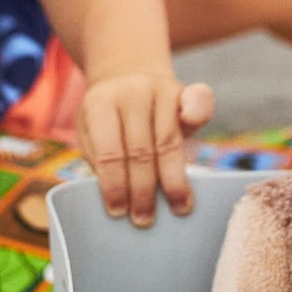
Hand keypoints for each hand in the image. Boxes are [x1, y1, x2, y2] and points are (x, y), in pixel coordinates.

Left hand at [78, 71, 213, 225]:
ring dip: (173, 181)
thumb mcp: (91, 132)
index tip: (118, 212)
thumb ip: (102, 159)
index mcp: (100, 104)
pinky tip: (201, 147)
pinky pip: (199, 107)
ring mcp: (160, 89)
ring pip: (169, 142)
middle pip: (141, 151)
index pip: (110, 152)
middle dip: (143, 191)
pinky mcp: (184, 90)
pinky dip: (199, 124)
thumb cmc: (107, 117)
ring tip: (177, 208)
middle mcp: (132, 92)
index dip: (115, 185)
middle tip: (145, 219)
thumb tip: (122, 199)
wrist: (125, 72)